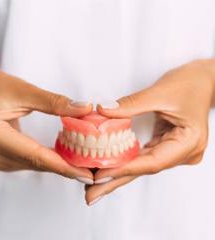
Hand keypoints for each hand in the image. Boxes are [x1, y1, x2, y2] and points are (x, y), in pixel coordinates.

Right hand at [0, 66, 92, 183]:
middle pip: (32, 163)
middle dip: (62, 168)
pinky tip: (52, 156)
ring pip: (26, 165)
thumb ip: (53, 102)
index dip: (63, 166)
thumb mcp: (20, 90)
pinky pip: (18, 162)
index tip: (85, 174)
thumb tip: (83, 109)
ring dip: (51, 164)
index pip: (35, 155)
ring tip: (75, 163)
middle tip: (87, 170)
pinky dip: (37, 160)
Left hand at [85, 60, 214, 204]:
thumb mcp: (158, 92)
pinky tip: (110, 168)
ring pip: (141, 165)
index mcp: (188, 142)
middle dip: (115, 181)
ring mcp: (175, 151)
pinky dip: (125, 162)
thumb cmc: (189, 84)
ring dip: (118, 174)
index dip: (124, 169)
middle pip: (144, 169)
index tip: (99, 175)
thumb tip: (103, 111)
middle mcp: (183, 152)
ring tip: (95, 185)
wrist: (203, 80)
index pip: (151, 161)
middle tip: (91, 194)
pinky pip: (143, 156)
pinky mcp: (166, 145)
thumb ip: (129, 105)